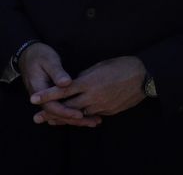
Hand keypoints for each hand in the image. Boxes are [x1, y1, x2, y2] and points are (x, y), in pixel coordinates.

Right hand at [18, 42, 99, 126]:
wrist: (28, 54)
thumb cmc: (40, 56)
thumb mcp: (49, 61)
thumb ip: (57, 72)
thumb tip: (66, 83)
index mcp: (39, 90)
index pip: (52, 107)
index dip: (66, 112)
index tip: (80, 115)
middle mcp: (42, 98)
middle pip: (59, 113)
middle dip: (75, 119)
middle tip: (94, 122)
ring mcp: (47, 98)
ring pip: (62, 112)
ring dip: (77, 118)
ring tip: (95, 121)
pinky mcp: (53, 96)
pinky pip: (63, 107)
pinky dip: (74, 111)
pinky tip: (88, 114)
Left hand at [29, 55, 145, 123]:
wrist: (146, 76)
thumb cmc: (123, 65)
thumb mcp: (101, 65)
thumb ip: (85, 75)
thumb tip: (74, 82)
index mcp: (89, 81)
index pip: (63, 90)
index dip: (47, 95)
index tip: (33, 99)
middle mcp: (93, 96)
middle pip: (67, 108)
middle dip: (51, 112)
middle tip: (38, 117)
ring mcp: (101, 105)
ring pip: (79, 115)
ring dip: (67, 117)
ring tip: (54, 120)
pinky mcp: (110, 111)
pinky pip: (93, 114)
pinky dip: (85, 115)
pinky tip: (79, 116)